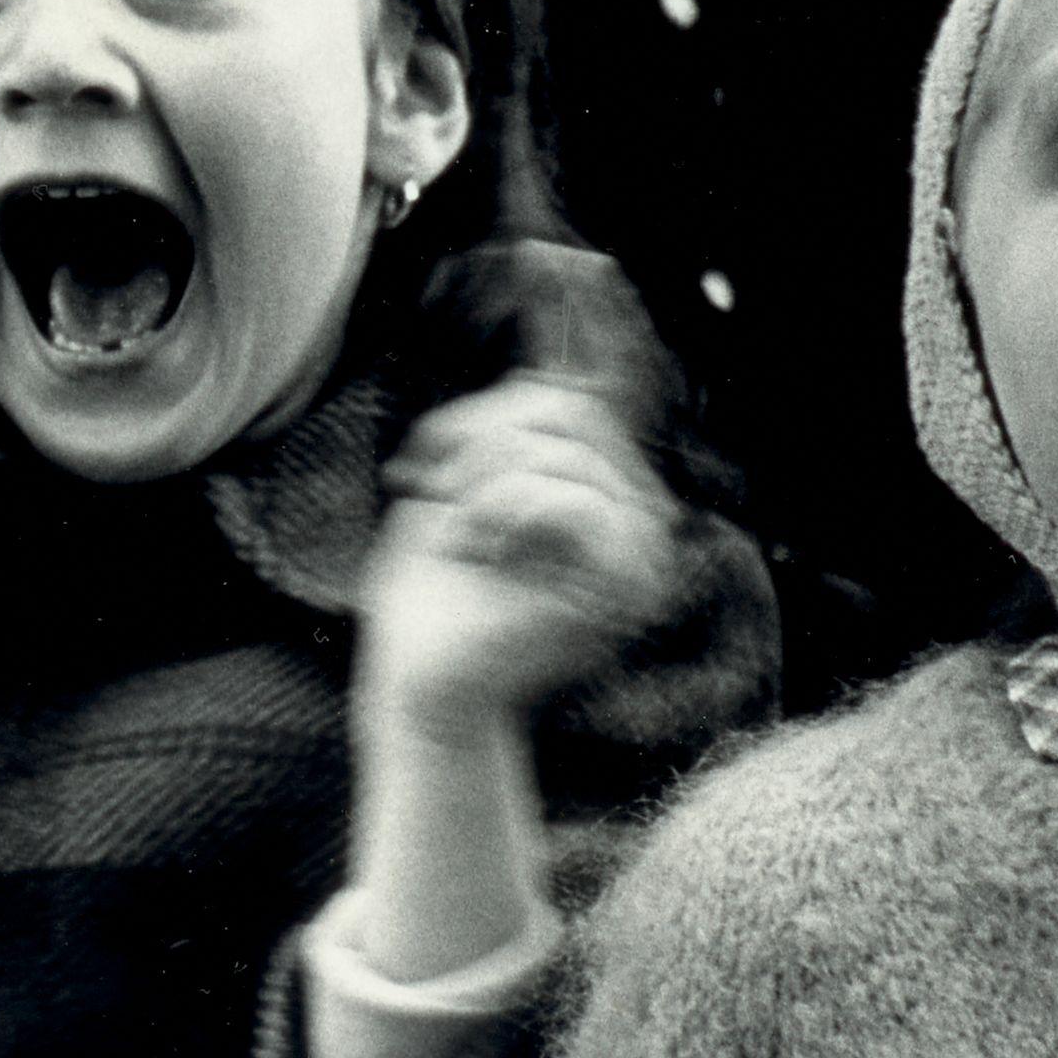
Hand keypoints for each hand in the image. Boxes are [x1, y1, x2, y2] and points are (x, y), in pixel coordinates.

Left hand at [357, 373, 685, 731]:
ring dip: (484, 485)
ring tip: (457, 535)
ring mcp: (639, 563)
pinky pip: (573, 502)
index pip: (575, 406)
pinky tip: (477, 550)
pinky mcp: (620, 594)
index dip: (492, 412)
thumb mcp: (465, 486)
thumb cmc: (433, 590)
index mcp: (608, 504)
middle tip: (433, 492)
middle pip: (577, 417)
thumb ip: (512, 431)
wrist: (418, 682)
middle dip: (485, 442)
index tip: (426, 459)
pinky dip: (505, 511)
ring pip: (569, 457)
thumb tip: (545, 375)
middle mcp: (640, 530)